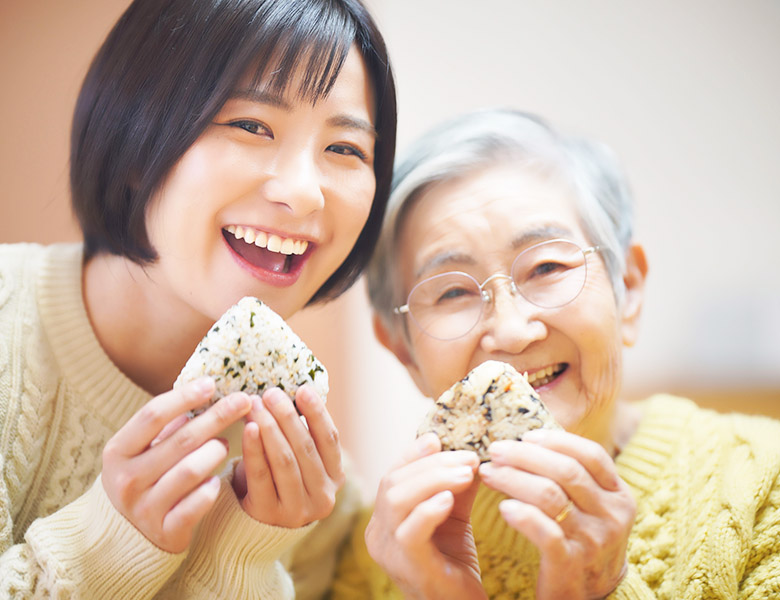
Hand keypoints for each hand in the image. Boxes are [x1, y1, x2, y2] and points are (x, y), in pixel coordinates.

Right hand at [102, 378, 251, 552]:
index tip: (211, 383)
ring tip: (224, 444)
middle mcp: (127, 479)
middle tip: (242, 402)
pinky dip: (211, 489)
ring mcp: (145, 507)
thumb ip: (166, 423)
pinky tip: (218, 480)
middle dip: (217, 417)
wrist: (124, 536)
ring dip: (215, 452)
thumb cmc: (142, 478)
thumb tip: (202, 388)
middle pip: (180, 440)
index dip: (184, 397)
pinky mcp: (165, 530)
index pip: (153, 415)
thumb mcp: (141, 450)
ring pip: (191, 471)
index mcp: (118, 451)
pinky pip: (197, 505)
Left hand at [233, 385, 344, 527]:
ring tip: (257, 405)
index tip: (303, 389)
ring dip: (270, 427)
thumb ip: (300, 434)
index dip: (317, 413)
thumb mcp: (297, 461)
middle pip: (306, 447)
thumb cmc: (277, 481)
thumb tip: (290, 393)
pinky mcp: (270, 515)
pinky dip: (255, 449)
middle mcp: (323, 496)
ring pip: (285, 460)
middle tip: (271, 393)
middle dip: (288, 415)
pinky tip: (249, 428)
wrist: (255, 526)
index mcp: (336, 478)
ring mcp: (298, 509)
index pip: (330, 440)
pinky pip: (261, 475)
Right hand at [364, 434, 485, 599]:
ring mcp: (388, 552)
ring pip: (397, 500)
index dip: (412, 454)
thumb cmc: (455, 564)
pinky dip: (429, 509)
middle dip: (431, 464)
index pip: (391, 476)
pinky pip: (409, 532)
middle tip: (467, 457)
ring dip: (434, 479)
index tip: (437, 439)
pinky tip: (450, 499)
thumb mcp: (454, 517)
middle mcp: (378, 535)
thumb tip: (468, 453)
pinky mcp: (408, 567)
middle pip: (393, 483)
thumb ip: (455, 486)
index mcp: (384, 520)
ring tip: (466, 473)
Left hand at [478, 430, 634, 599]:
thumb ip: (575, 477)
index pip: (592, 455)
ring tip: (488, 473)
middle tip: (496, 450)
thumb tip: (532, 439)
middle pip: (566, 471)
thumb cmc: (585, 541)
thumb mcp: (594, 507)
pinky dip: (522, 515)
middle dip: (525, 456)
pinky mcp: (571, 564)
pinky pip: (545, 533)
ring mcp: (593, 541)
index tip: (526, 435)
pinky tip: (503, 507)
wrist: (595, 598)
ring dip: (513, 479)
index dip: (557, 440)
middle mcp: (611, 516)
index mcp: (619, 495)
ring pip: (550, 496)